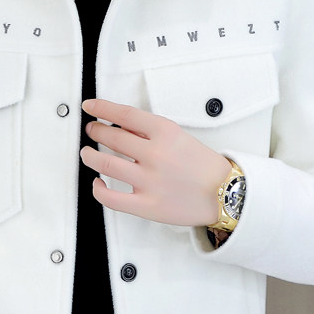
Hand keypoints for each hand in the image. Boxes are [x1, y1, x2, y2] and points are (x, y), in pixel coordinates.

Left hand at [80, 98, 233, 225]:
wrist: (226, 193)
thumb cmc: (204, 167)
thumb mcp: (180, 137)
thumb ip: (151, 133)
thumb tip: (121, 127)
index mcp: (165, 133)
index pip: (124, 114)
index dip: (101, 108)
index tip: (90, 107)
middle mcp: (155, 155)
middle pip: (112, 137)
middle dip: (96, 131)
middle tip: (91, 130)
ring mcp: (149, 181)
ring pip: (106, 163)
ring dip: (90, 156)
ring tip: (87, 153)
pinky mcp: (147, 205)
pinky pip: (112, 198)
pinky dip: (99, 189)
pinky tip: (97, 183)